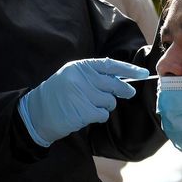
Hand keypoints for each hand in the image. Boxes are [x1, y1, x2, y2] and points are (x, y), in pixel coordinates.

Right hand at [19, 58, 148, 146]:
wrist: (37, 112)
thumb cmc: (58, 93)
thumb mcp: (73, 75)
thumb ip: (94, 75)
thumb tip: (121, 79)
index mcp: (80, 66)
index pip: (110, 65)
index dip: (129, 69)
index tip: (144, 74)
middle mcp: (82, 78)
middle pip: (114, 84)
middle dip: (124, 90)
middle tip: (128, 93)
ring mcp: (83, 95)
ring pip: (109, 101)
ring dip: (105, 106)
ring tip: (91, 105)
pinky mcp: (83, 111)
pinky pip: (103, 114)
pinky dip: (99, 116)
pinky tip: (86, 115)